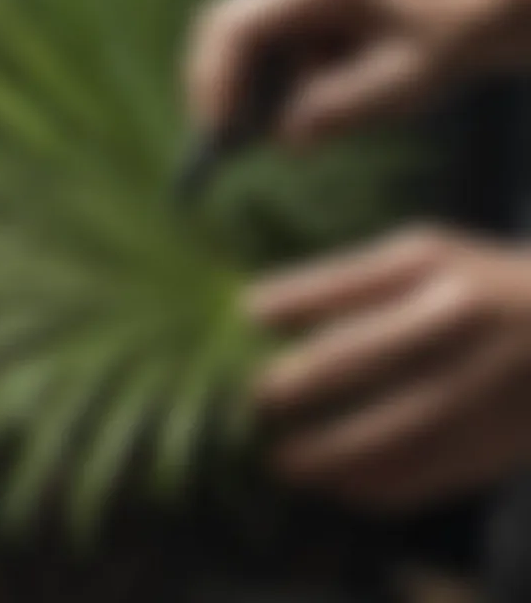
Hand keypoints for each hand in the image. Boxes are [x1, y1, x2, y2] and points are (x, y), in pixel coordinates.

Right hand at [186, 0, 529, 145]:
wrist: (448, 26)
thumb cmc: (429, 54)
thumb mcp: (401, 85)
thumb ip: (346, 107)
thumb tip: (286, 137)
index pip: (242, 24)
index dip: (219, 77)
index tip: (218, 129)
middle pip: (218, 23)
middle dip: (206, 83)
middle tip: (210, 138)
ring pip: (221, 36)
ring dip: (215, 85)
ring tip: (223, 136)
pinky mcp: (280, 19)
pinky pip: (237, 50)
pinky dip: (231, 86)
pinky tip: (242, 122)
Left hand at [248, 226, 530, 511]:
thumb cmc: (474, 282)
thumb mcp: (418, 258)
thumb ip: (347, 283)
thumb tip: (258, 313)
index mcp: (428, 264)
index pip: (342, 285)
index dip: (288, 303)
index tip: (243, 320)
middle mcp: (456, 315)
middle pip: (361, 356)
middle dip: (298, 385)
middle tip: (253, 405)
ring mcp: (485, 374)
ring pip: (396, 426)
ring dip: (333, 452)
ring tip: (284, 465)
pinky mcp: (506, 430)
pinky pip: (437, 469)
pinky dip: (385, 486)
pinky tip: (345, 490)